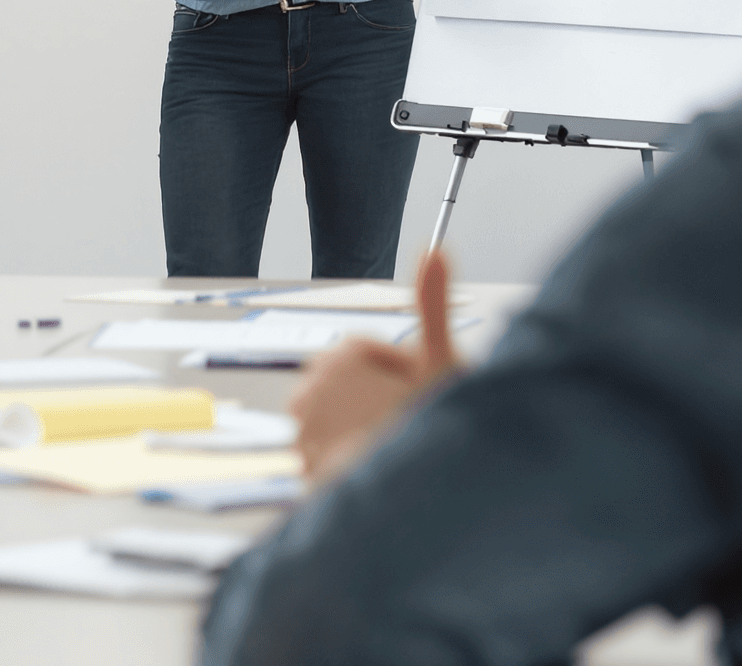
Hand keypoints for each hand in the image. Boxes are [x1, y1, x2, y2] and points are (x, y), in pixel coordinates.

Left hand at [290, 250, 461, 484]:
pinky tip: (366, 465)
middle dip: (374, 399)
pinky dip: (340, 457)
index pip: (368, 356)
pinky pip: (322, 450)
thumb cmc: (430, 426)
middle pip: (347, 386)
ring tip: (387, 443)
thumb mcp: (441, 359)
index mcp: (344, 353)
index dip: (398, 374)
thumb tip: (434, 249)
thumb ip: (433, 302)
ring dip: (358, 427)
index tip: (414, 392)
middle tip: (404, 420)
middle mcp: (314, 383)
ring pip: (334, 416)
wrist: (419, 491)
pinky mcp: (300, 462)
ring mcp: (303, 424)